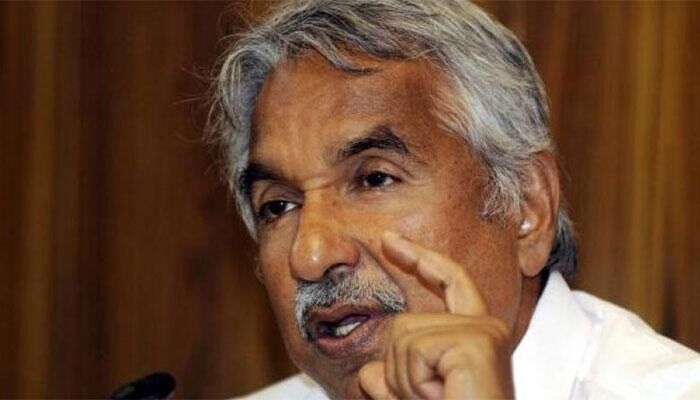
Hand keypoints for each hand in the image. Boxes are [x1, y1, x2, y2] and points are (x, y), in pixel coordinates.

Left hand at [358, 231, 513, 398]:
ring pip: (403, 337)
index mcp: (474, 338)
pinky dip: (415, 384)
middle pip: (404, 323)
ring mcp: (482, 332)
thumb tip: (371, 374)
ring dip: (407, 382)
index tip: (389, 239)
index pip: (448, 281)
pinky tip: (445, 397)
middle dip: (400, 371)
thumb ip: (395, 384)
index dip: (418, 258)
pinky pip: (414, 350)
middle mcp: (484, 327)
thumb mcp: (415, 399)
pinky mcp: (476, 341)